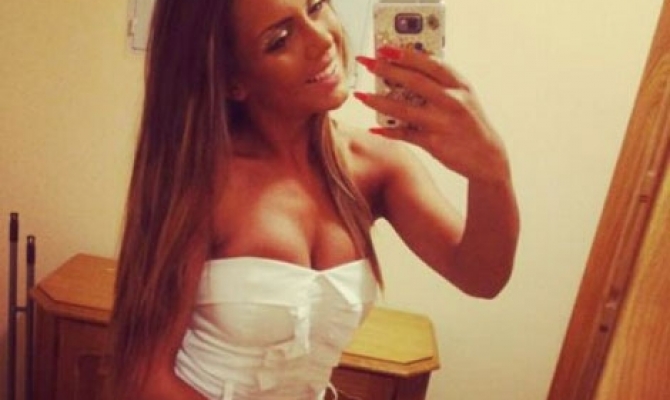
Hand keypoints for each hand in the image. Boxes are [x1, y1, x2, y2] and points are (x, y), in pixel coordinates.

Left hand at [354, 46, 509, 182]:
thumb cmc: (468, 122)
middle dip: (387, 70)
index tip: (384, 48)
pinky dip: (388, 131)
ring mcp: (443, 123)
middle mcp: (452, 101)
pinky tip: (373, 128)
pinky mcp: (435, 143)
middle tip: (366, 63)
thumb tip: (405, 69)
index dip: (406, 55)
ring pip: (404, 109)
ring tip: (360, 96)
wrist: (487, 156)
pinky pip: (405, 134)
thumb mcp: (462, 96)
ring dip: (379, 102)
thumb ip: (440, 83)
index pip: (430, 63)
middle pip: (414, 81)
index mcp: (459, 85)